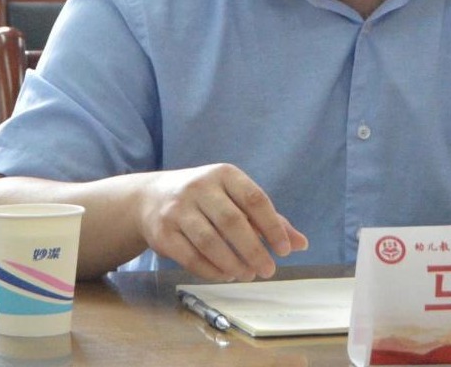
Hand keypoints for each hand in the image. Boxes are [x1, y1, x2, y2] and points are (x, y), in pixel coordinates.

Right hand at [137, 163, 307, 280]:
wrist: (149, 197)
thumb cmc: (205, 198)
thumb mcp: (235, 198)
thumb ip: (268, 220)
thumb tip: (301, 244)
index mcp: (224, 174)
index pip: (254, 199)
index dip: (272, 227)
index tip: (285, 250)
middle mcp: (200, 187)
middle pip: (232, 222)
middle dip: (254, 250)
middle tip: (269, 270)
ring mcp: (178, 209)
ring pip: (210, 241)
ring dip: (233, 263)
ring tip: (248, 274)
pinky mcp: (162, 232)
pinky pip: (190, 257)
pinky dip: (211, 270)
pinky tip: (226, 275)